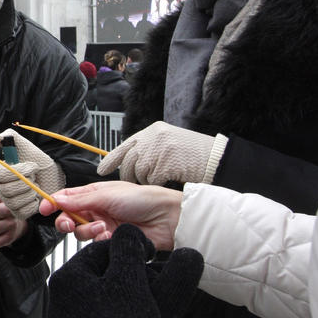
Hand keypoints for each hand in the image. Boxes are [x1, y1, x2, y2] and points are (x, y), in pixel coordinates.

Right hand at [0, 129, 65, 219]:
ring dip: (32, 192)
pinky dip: (34, 204)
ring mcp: (9, 202)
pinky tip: (37, 197)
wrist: (53, 176)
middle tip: (35, 177)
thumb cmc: (39, 161)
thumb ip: (10, 136)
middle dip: (27, 182)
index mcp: (0, 174)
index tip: (32, 166)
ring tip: (36, 186)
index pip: (2, 175)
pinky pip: (23, 212)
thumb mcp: (25, 146)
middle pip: (8, 190)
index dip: (20, 171)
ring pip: (16, 201)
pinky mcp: (19, 213)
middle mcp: (1, 189)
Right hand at [41, 181, 182, 249]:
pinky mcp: (111, 240)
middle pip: (69, 218)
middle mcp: (96, 209)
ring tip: (103, 227)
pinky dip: (100, 240)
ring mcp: (103, 225)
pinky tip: (111, 235)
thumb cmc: (142, 199)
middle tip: (69, 224)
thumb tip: (56, 198)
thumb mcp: (106, 195)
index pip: (66, 198)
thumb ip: (79, 200)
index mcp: (93, 194)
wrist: (167, 220)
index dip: (53, 203)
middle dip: (66, 221)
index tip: (43, 209)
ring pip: (81, 232)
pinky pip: (95, 244)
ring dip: (88, 231)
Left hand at [48, 224, 202, 317]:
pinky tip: (132, 317)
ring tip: (143, 299)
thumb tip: (127, 233)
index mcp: (65, 277)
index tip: (147, 255)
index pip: (98, 252)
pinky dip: (115, 311)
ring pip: (99, 294)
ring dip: (122, 291)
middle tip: (147, 278)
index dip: (127, 250)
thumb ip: (127, 247)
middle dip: (124, 272)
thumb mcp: (129, 276)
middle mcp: (59, 298)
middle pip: (98, 273)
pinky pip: (98, 314)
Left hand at [97, 121, 227, 185]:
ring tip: (158, 180)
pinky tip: (167, 181)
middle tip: (133, 184)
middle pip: (129, 161)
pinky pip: (151, 179)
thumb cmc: (193, 155)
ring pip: (139, 172)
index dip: (112, 160)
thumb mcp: (167, 144)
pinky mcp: (165, 163)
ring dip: (145, 180)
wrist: (216, 158)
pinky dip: (157, 183)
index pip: (125, 146)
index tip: (101, 170)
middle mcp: (153, 138)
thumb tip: (127, 162)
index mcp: (152, 132)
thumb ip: (148, 149)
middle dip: (128, 175)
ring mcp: (159, 150)